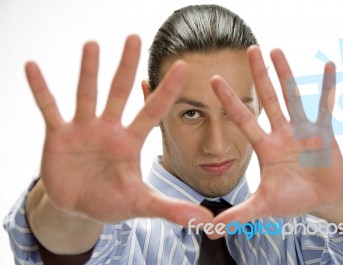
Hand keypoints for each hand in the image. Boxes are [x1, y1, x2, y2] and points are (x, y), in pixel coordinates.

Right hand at [26, 35, 211, 224]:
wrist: (79, 206)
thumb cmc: (111, 200)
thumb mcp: (139, 204)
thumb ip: (167, 207)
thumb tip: (201, 219)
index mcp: (130, 141)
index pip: (153, 110)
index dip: (167, 90)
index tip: (183, 65)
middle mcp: (109, 128)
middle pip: (119, 92)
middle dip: (127, 67)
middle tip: (135, 37)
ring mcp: (83, 129)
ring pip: (86, 94)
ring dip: (88, 70)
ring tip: (92, 44)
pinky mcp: (58, 135)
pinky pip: (49, 108)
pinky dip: (41, 90)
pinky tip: (32, 67)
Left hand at [211, 46, 342, 224]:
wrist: (321, 199)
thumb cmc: (291, 199)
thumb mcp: (264, 206)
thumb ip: (240, 214)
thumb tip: (210, 229)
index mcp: (265, 147)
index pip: (243, 119)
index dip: (230, 101)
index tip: (214, 80)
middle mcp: (281, 133)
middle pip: (267, 99)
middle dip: (259, 76)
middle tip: (250, 49)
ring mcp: (302, 130)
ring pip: (293, 96)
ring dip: (287, 74)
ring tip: (278, 49)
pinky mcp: (324, 132)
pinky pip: (325, 106)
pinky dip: (327, 88)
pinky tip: (328, 66)